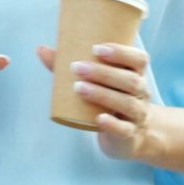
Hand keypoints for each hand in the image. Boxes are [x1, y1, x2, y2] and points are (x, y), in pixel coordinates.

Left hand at [36, 43, 154, 160]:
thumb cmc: (110, 99)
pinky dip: (112, 123)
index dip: (121, 52)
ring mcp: (137, 115)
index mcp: (136, 75)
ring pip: (127, 103)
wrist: (131, 136)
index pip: (139, 59)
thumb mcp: (97, 82)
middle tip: (76, 68)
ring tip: (78, 88)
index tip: (95, 48)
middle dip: (103, 73)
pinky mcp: (129, 134)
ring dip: (102, 94)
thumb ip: (71, 67)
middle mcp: (141, 93)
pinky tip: (99, 118)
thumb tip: (41, 50)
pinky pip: (124, 129)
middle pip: (130, 80)